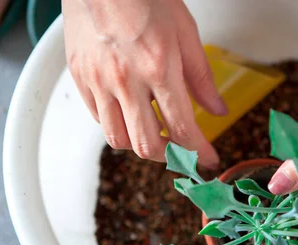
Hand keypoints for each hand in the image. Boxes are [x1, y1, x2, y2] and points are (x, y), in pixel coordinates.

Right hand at [63, 0, 226, 167]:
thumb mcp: (185, 31)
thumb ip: (202, 77)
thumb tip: (218, 110)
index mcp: (158, 67)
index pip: (182, 129)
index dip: (198, 153)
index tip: (207, 160)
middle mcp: (125, 80)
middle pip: (146, 145)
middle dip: (170, 158)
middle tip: (181, 152)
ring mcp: (98, 81)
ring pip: (118, 139)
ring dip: (141, 145)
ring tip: (155, 134)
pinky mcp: (79, 78)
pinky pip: (97, 119)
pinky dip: (117, 126)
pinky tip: (131, 114)